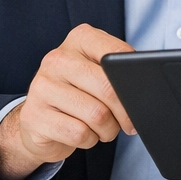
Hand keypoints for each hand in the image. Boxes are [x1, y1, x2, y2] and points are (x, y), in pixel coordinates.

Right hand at [0, 24, 134, 179]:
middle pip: (109, 88)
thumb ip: (119, 72)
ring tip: (103, 127)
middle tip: (128, 122)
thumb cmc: (78, 94)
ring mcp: (42, 86)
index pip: (117, 54)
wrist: (38, 121)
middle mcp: (57, 58)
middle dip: (125, 113)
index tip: (140, 95)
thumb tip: (146, 88)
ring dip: (108, 129)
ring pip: (97, 115)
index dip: (134, 79)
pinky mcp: (34, 116)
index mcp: (79, 39)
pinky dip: (89, 139)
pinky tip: (83, 133)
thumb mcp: (98, 73)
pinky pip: (79, 133)